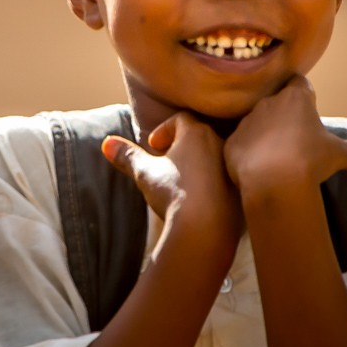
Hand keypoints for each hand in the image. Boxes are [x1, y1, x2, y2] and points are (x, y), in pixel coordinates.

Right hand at [101, 112, 241, 238]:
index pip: (181, 119)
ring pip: (215, 157)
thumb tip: (106, 143)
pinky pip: (227, 178)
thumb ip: (127, 155)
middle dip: (182, 146)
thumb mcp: (144, 172)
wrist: (206, 228)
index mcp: (196, 133)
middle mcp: (220, 144)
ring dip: (199, 164)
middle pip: (200, 135)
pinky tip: (200, 199)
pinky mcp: (241, 189)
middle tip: (166, 161)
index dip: (165, 130)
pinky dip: (213, 183)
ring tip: (182, 181)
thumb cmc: (174, 192)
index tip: (154, 147)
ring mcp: (233, 166)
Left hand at [222, 75, 346, 197]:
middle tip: (294, 135)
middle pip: (276, 102)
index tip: (309, 106)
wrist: (274, 180)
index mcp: (295, 99)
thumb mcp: (339, 155)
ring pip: (256, 121)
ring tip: (274, 153)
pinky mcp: (232, 141)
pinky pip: (241, 143)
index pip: (299, 84)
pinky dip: (248, 151)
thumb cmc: (310, 160)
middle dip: (283, 114)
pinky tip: (257, 166)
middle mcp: (268, 103)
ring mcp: (247, 122)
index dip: (304, 94)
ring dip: (264, 132)